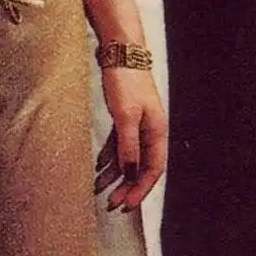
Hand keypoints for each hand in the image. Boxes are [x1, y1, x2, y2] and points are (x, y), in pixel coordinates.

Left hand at [94, 68, 166, 212]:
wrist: (120, 51)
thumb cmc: (125, 81)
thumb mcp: (126, 116)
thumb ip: (128, 146)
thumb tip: (130, 173)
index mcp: (157, 131)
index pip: (153, 169)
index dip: (141, 189)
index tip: (126, 205)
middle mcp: (150, 130)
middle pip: (141, 166)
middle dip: (127, 186)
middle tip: (112, 204)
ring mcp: (138, 123)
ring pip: (128, 156)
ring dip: (116, 174)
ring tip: (100, 189)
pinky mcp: (125, 115)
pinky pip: (118, 144)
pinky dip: (110, 156)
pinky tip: (98, 166)